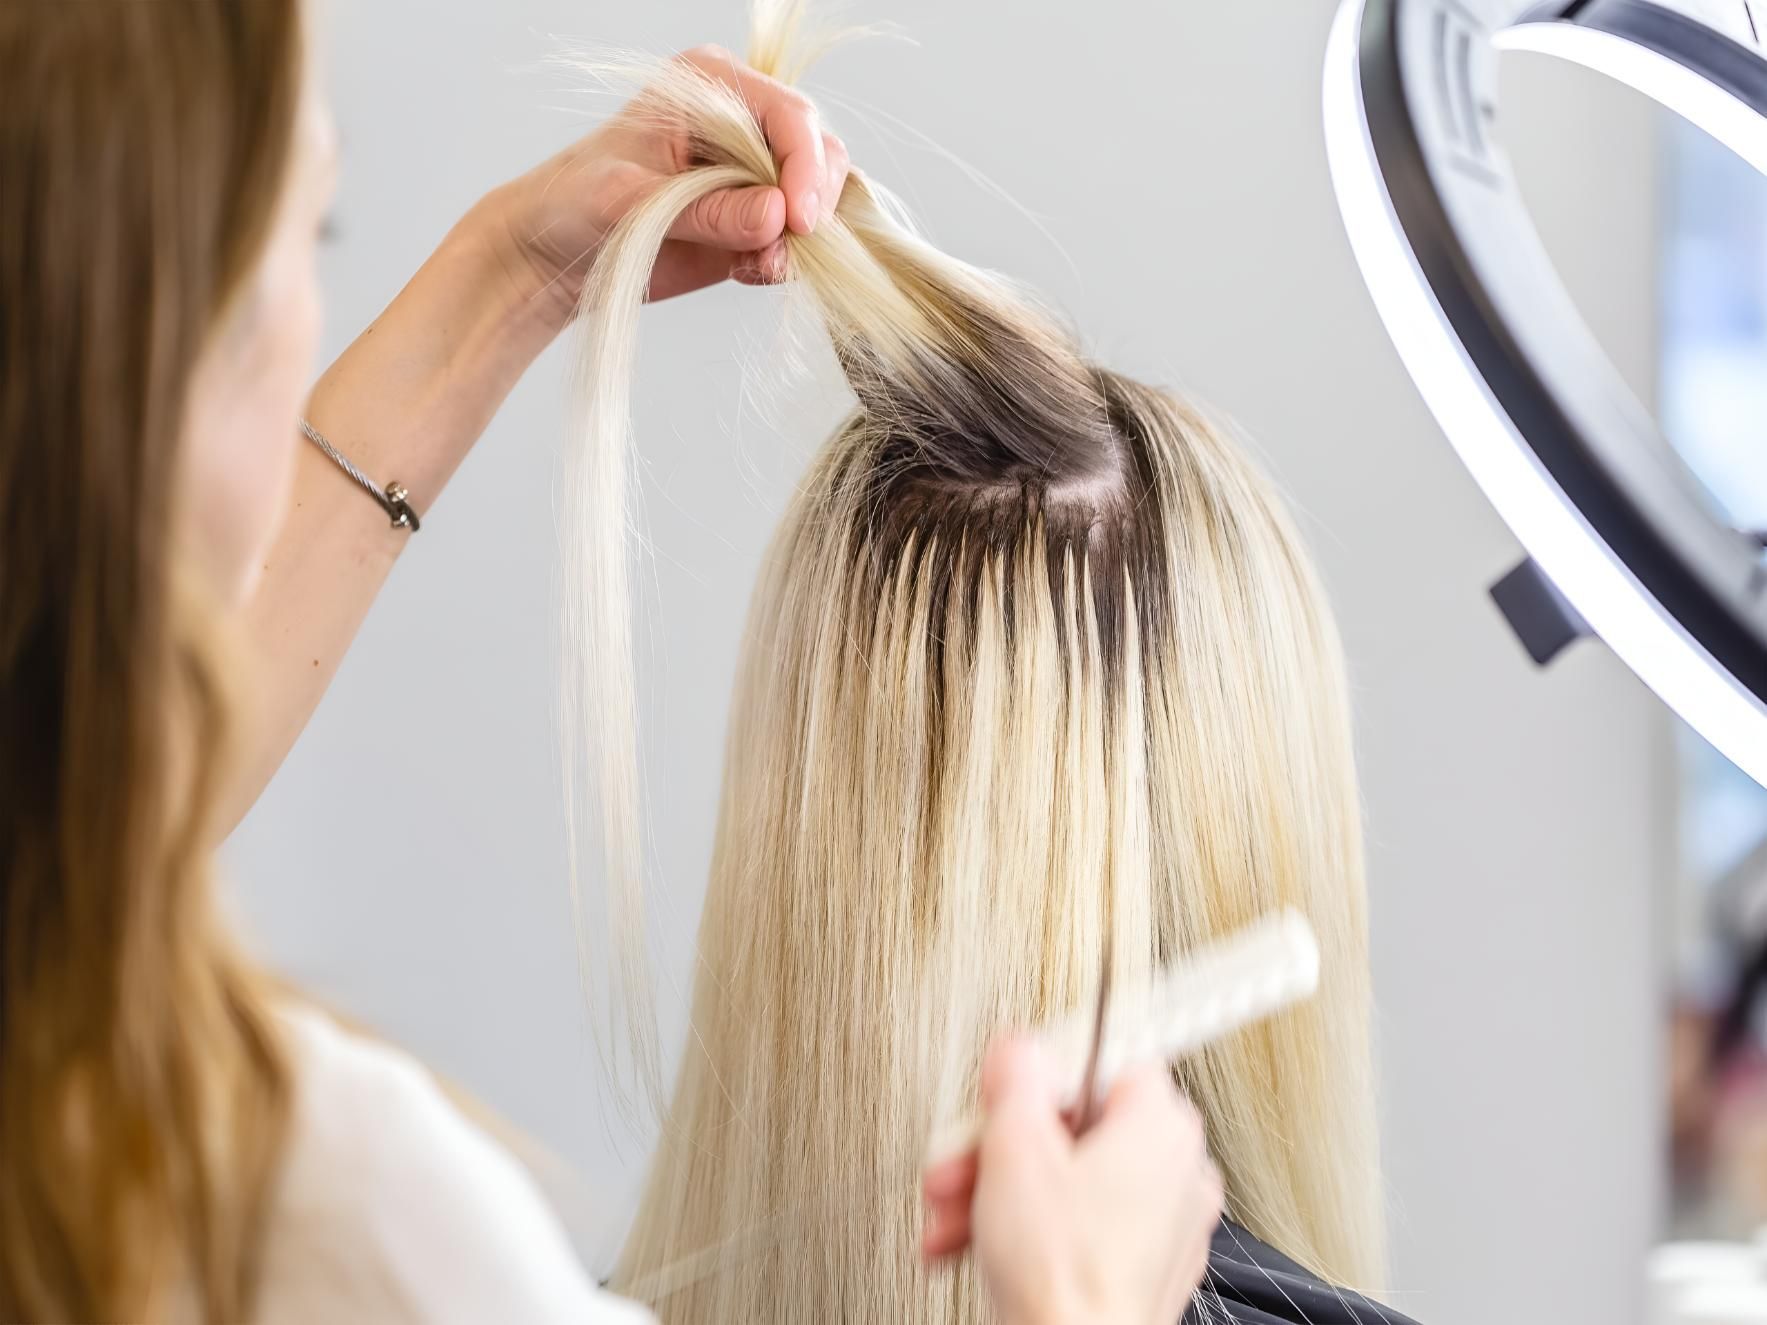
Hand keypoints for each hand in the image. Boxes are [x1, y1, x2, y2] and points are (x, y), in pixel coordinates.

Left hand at [483, 44, 850, 324]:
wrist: (556, 252)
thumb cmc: (576, 205)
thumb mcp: (634, 204)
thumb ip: (709, 212)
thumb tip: (778, 217)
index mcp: (711, 86)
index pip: (789, 115)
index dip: (805, 167)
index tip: (797, 222)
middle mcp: (741, 120)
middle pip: (819, 152)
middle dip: (809, 206)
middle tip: (778, 253)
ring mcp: (751, 170)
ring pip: (816, 197)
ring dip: (799, 240)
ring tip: (755, 268)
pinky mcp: (753, 216)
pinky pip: (796, 237)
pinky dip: (784, 260)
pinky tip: (747, 273)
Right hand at [922, 1038, 1222, 1324]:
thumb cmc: (1063, 1275)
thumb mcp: (1016, 1147)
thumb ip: (1016, 1077)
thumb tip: (1019, 1048)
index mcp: (1163, 1124)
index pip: (1097, 1058)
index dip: (1033, 1078)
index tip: (997, 1097)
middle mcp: (1180, 1169)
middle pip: (1072, 1126)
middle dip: (998, 1148)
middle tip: (960, 1169)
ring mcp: (1167, 1224)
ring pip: (1068, 1178)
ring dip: (999, 1192)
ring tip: (955, 1219)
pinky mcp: (1144, 1267)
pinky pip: (1081, 1224)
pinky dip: (1032, 1229)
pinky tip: (979, 1244)